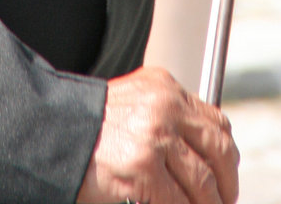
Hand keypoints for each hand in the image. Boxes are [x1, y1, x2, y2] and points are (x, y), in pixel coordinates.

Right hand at [77, 66, 239, 203]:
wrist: (53, 134)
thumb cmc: (91, 128)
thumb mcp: (135, 106)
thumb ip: (167, 120)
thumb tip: (202, 158)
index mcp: (165, 88)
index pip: (215, 122)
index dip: (226, 156)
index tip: (226, 176)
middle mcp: (165, 107)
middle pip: (218, 149)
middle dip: (227, 183)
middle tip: (224, 202)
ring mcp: (155, 137)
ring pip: (203, 181)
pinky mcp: (143, 168)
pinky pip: (178, 201)